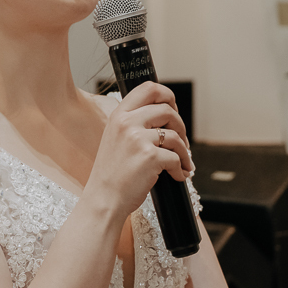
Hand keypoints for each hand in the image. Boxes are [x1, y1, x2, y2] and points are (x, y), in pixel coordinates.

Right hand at [85, 82, 193, 218]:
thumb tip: (165, 116)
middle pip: (167, 109)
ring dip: (184, 151)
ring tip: (183, 162)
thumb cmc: (111, 173)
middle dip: (180, 125)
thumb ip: (133, 123)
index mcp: (119, 115)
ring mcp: (138, 139)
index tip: (173, 108)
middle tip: (181, 140)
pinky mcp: (150, 157)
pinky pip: (176, 158)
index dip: (167, 95)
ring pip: (175, 135)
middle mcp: (127, 123)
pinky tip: (178, 175)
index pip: (148, 88)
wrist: (103, 199)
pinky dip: (181, 168)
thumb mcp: (115, 138)